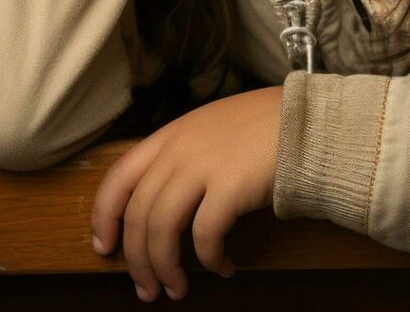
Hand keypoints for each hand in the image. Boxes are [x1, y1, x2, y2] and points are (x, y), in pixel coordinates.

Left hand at [91, 84, 284, 301]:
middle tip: (146, 289)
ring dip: (164, 268)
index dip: (104, 217)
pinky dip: (209, 260)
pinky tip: (223, 267)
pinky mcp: (230, 187)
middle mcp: (178, 150)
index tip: (105, 247)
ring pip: (161, 229)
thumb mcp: (210, 129)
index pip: (117, 178)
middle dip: (136, 261)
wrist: (306, 120)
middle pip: (138, 214)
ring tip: (176, 290)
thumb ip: (182, 155)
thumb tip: (162, 200)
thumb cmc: (263, 126)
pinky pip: (204, 236)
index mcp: (169, 136)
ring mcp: (203, 167)